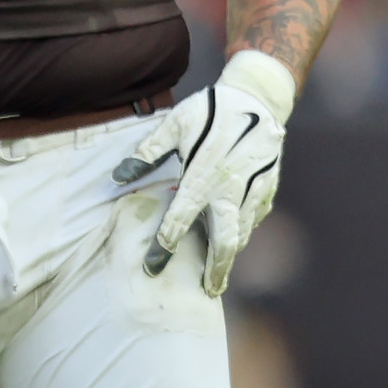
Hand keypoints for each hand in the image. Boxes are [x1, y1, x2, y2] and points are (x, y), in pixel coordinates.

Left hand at [112, 50, 295, 296]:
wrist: (260, 97)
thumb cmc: (212, 109)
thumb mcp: (175, 124)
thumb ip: (148, 152)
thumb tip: (118, 175)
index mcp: (203, 177)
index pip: (180, 219)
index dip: (166, 244)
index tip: (154, 266)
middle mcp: (229, 190)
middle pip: (223, 241)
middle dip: (214, 269)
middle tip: (206, 291)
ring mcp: (253, 191)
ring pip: (242, 234)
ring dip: (230, 256)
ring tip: (219, 274)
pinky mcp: (268, 187)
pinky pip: (255, 219)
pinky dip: (245, 233)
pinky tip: (236, 242)